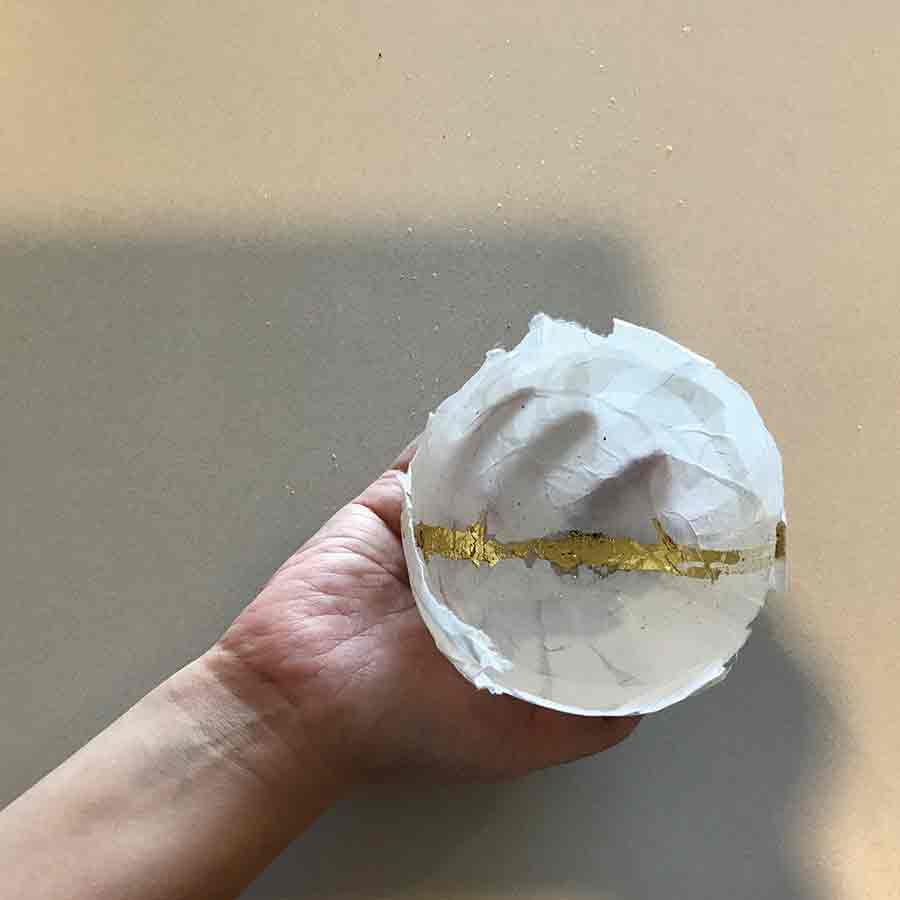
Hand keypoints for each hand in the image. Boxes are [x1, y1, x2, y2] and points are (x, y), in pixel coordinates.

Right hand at [217, 442, 638, 787]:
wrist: (305, 694)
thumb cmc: (416, 720)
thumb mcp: (527, 736)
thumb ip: (594, 714)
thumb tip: (664, 672)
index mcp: (518, 617)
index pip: (585, 564)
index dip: (628, 531)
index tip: (672, 498)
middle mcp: (487, 568)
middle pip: (549, 510)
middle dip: (593, 477)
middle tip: (644, 436)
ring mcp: (442, 529)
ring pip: (501, 472)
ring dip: (544, 439)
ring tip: (594, 404)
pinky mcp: (397, 499)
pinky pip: (442, 452)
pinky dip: (477, 422)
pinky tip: (519, 391)